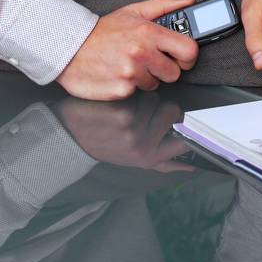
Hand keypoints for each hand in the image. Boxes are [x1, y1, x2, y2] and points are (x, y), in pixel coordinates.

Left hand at [54, 95, 193, 172]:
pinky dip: (128, 93)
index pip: (185, 139)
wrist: (69, 136)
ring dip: (142, 98)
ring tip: (124, 109)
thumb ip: (164, 163)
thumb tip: (192, 168)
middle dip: (158, 106)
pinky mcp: (121, 113)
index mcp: (150, 158)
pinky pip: (139, 93)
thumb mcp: (135, 161)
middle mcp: (143, 147)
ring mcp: (133, 130)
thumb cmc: (106, 145)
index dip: (183, 126)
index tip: (177, 122)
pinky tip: (114, 104)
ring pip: (155, 98)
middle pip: (173, 111)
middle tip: (140, 114)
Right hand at [56, 0, 198, 100]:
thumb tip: (188, 1)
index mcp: (149, 32)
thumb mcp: (133, 11)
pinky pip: (136, 93)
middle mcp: (141, 53)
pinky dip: (129, 86)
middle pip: (174, 73)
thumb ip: (163, 6)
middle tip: (149, 61)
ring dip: (145, 77)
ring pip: (155, 84)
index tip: (182, 57)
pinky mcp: (120, 90)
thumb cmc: (102, 31)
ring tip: (129, 65)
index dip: (188, 56)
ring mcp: (131, 73)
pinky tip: (118, 74)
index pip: (189, 50)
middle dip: (164, 68)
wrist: (69, 48)